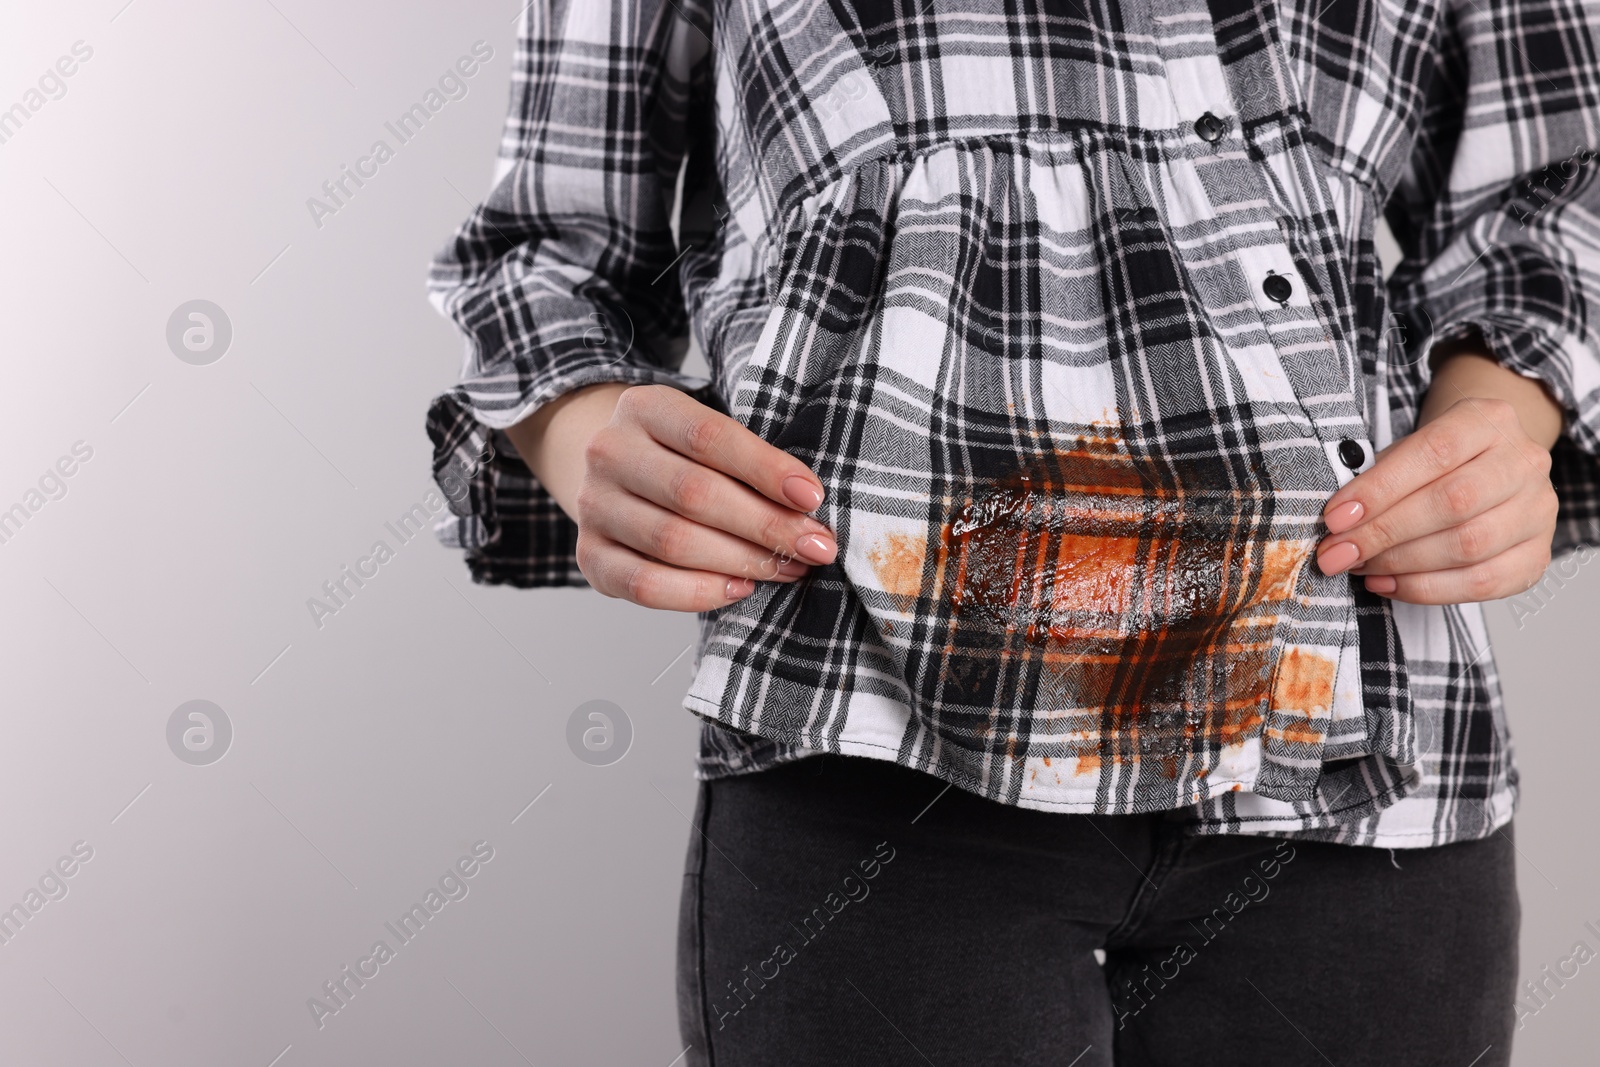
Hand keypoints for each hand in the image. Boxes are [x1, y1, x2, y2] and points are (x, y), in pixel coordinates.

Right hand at [513, 383, 836, 611]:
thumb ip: (750, 461)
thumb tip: (807, 507)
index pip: (709, 438)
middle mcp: (609, 452)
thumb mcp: (710, 436)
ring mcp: (594, 506)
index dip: (765, 470)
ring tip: (787, 568)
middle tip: (815, 546)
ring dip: (742, 562)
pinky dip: (699, 594)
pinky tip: (739, 588)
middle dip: (765, 525)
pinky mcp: (590, 556)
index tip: (812, 498)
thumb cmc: (683, 456)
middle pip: (693, 494)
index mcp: (644, 407)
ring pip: (672, 543)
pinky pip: (645, 585)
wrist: (616, 474)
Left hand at [1315, 392, 1557, 604]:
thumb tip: (1340, 523)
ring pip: (1470, 546)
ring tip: (1360, 566)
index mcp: (1489, 420)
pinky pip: (1482, 582)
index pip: (1434, 453)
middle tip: (1338, 552)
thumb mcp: (1407, 449)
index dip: (1379, 489)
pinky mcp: (1537, 555)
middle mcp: (1524, 462)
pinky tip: (1389, 583)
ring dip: (1401, 563)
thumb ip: (1378, 478)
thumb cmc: (1436, 460)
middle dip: (1384, 533)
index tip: (1335, 518)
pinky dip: (1427, 589)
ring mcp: (1538, 511)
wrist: (1487, 466)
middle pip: (1454, 502)